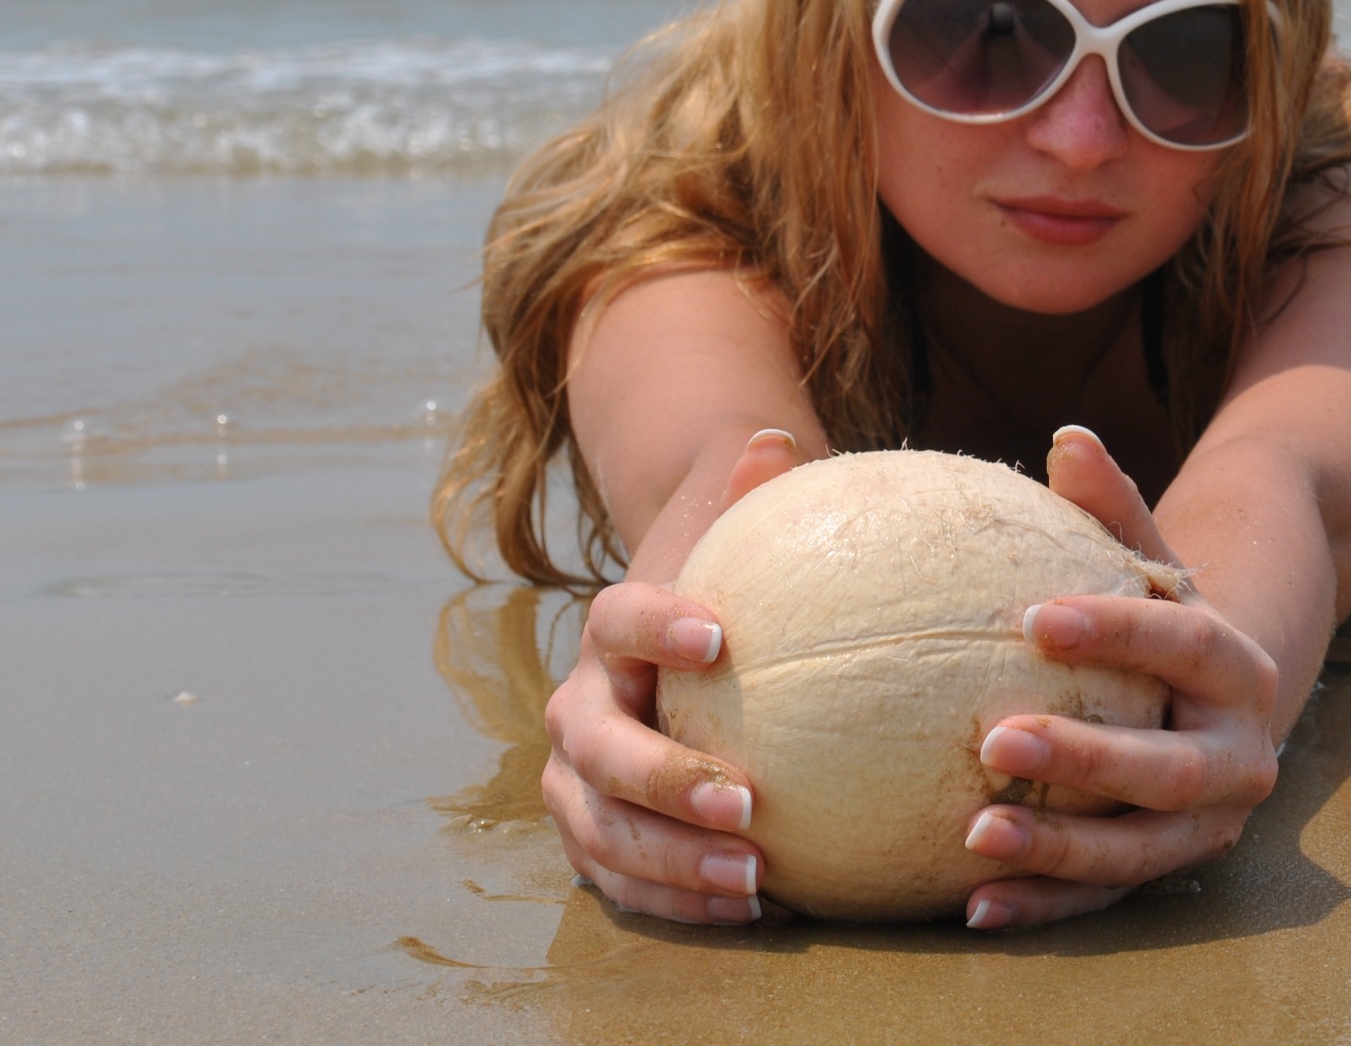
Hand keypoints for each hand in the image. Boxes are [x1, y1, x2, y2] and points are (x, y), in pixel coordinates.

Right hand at [540, 427, 803, 923]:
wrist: (679, 649)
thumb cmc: (730, 590)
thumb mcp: (740, 542)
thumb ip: (756, 495)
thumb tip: (773, 440)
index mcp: (612, 631)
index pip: (619, 618)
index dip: (659, 624)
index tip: (721, 635)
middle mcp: (579, 707)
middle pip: (599, 748)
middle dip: (663, 780)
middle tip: (746, 799)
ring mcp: (577, 779)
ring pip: (600, 829)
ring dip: (672, 860)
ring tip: (755, 877)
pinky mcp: (597, 836)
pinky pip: (622, 878)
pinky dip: (674, 899)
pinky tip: (752, 910)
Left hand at [957, 426, 1281, 930]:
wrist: (1224, 706)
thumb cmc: (1159, 620)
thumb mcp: (1149, 563)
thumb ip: (1112, 509)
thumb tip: (1066, 438)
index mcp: (1239, 669)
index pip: (1187, 645)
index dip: (1119, 632)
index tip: (1035, 619)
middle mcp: (1240, 756)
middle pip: (1168, 766)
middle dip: (1086, 759)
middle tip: (994, 738)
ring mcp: (1208, 827)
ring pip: (1139, 849)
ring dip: (1058, 849)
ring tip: (973, 835)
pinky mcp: (1170, 873)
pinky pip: (1105, 901)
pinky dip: (1043, 905)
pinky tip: (973, 903)